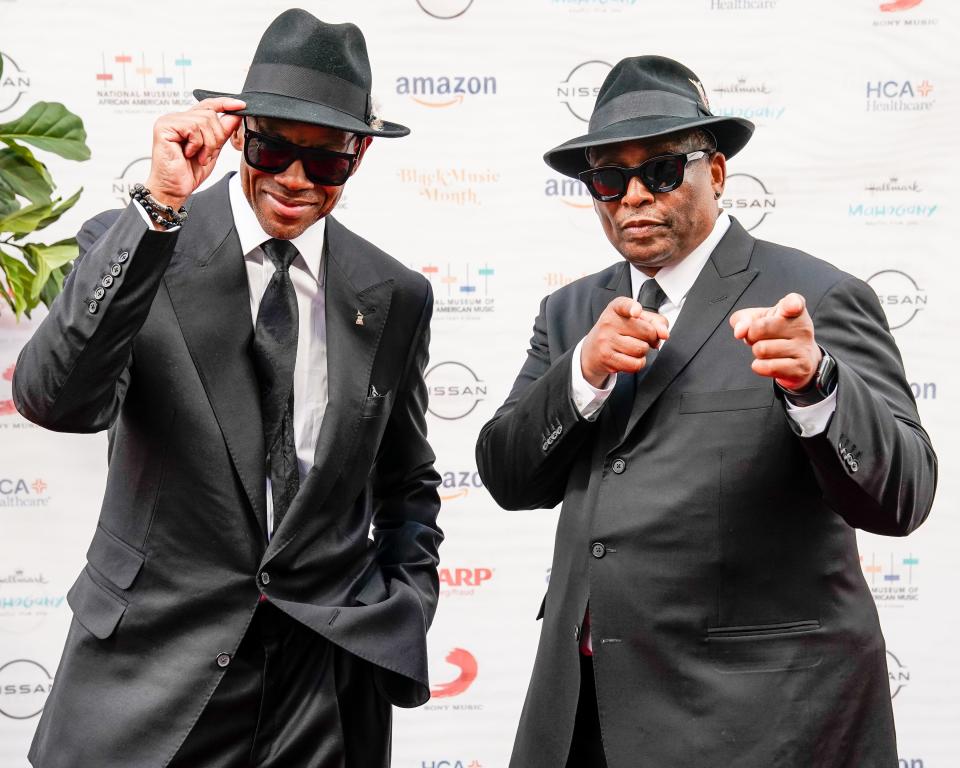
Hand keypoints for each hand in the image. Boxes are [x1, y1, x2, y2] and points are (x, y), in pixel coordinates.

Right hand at [144, 97, 245, 211]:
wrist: (174, 189)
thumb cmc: (188, 173)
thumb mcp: (213, 150)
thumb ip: (222, 132)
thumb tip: (236, 115)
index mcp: (187, 122)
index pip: (208, 105)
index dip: (225, 103)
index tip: (241, 105)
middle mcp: (177, 118)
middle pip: (210, 114)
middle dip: (216, 138)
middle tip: (206, 155)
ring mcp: (169, 121)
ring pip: (204, 121)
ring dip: (207, 144)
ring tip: (198, 157)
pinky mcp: (164, 126)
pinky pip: (193, 127)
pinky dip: (197, 144)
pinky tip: (188, 154)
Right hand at [580, 296, 669, 387]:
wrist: (593, 350)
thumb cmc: (619, 332)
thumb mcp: (635, 320)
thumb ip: (655, 322)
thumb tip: (664, 334)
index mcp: (616, 308)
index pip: (625, 305)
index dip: (633, 308)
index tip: (636, 312)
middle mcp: (608, 322)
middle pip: (647, 332)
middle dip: (651, 338)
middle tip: (643, 338)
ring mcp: (606, 340)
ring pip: (641, 349)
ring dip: (643, 351)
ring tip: (633, 348)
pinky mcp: (606, 357)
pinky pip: (635, 364)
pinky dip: (638, 363)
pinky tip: (629, 358)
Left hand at [729, 292, 820, 390]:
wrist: (798, 358)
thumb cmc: (774, 333)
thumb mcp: (756, 319)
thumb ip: (743, 319)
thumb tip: (739, 331)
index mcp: (793, 309)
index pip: (793, 303)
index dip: (791, 304)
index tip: (792, 307)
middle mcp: (803, 327)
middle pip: (760, 328)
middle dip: (752, 335)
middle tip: (762, 337)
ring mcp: (803, 348)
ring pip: (761, 349)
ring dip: (757, 352)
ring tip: (769, 350)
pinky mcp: (801, 368)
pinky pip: (767, 367)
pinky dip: (760, 366)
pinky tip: (769, 362)